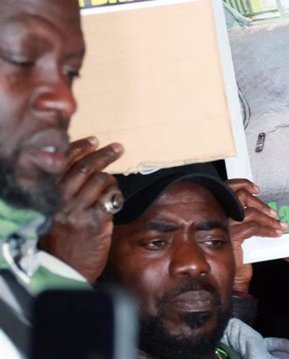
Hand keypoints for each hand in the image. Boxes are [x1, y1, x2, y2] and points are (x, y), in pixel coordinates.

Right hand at [40, 137, 123, 282]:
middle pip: (84, 167)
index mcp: (47, 196)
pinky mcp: (95, 222)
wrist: (63, 271)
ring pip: (100, 180)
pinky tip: (114, 199)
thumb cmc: (59, 241)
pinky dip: (115, 194)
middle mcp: (60, 201)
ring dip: (111, 178)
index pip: (62, 163)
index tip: (93, 141)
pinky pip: (111, 197)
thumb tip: (85, 166)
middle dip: (103, 154)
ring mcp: (77, 211)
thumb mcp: (52, 212)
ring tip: (112, 183)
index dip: (79, 148)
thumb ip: (63, 191)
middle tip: (117, 148)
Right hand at [227, 178, 286, 292]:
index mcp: (217, 212)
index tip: (256, 189)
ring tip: (280, 225)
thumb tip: (262, 210)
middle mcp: (217, 216)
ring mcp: (223, 225)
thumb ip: (245, 219)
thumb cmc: (236, 257)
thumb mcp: (239, 233)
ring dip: (268, 219)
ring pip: (250, 213)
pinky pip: (254, 227)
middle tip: (273, 212)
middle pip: (240, 197)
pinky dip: (268, 230)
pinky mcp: (231, 236)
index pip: (227, 189)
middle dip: (260, 203)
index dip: (243, 184)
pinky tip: (276, 234)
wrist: (232, 278)